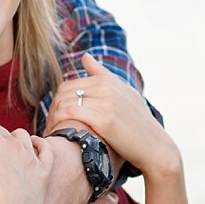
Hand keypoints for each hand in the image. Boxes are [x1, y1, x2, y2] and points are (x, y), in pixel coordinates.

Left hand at [48, 54, 181, 180]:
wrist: (155, 147)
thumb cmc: (138, 123)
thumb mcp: (123, 93)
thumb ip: (102, 74)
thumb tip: (84, 56)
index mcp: (108, 79)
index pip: (69, 84)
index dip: (58, 102)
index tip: (56, 119)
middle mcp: (106, 86)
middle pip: (63, 93)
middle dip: (52, 110)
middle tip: (50, 128)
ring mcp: (106, 101)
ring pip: (64, 102)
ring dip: (52, 119)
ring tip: (52, 133)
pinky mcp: (104, 118)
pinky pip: (69, 113)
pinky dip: (58, 123)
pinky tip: (58, 136)